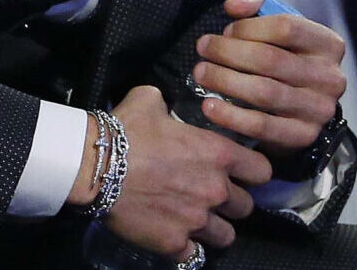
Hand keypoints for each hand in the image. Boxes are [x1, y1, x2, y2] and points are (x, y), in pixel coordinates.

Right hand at [82, 86, 270, 255]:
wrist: (94, 166)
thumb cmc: (124, 131)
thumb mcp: (148, 100)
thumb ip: (167, 102)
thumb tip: (163, 103)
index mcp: (218, 154)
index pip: (262, 171)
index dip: (252, 173)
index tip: (240, 174)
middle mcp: (215, 189)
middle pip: (246, 207)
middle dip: (231, 203)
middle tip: (210, 197)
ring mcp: (197, 220)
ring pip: (226, 236)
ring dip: (214, 229)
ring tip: (195, 222)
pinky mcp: (174, 243)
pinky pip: (192, 255)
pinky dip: (185, 248)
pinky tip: (174, 237)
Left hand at [190, 0, 347, 154]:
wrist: (298, 109)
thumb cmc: (283, 57)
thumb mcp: (274, 23)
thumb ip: (255, 2)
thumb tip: (235, 6)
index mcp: (328, 44)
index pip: (286, 27)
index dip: (249, 27)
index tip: (226, 31)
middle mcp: (330, 77)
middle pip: (271, 60)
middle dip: (229, 52)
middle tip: (202, 49)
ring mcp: (319, 110)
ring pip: (265, 92)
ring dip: (225, 81)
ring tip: (200, 73)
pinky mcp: (303, 136)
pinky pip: (262, 125)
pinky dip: (231, 116)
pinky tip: (209, 106)